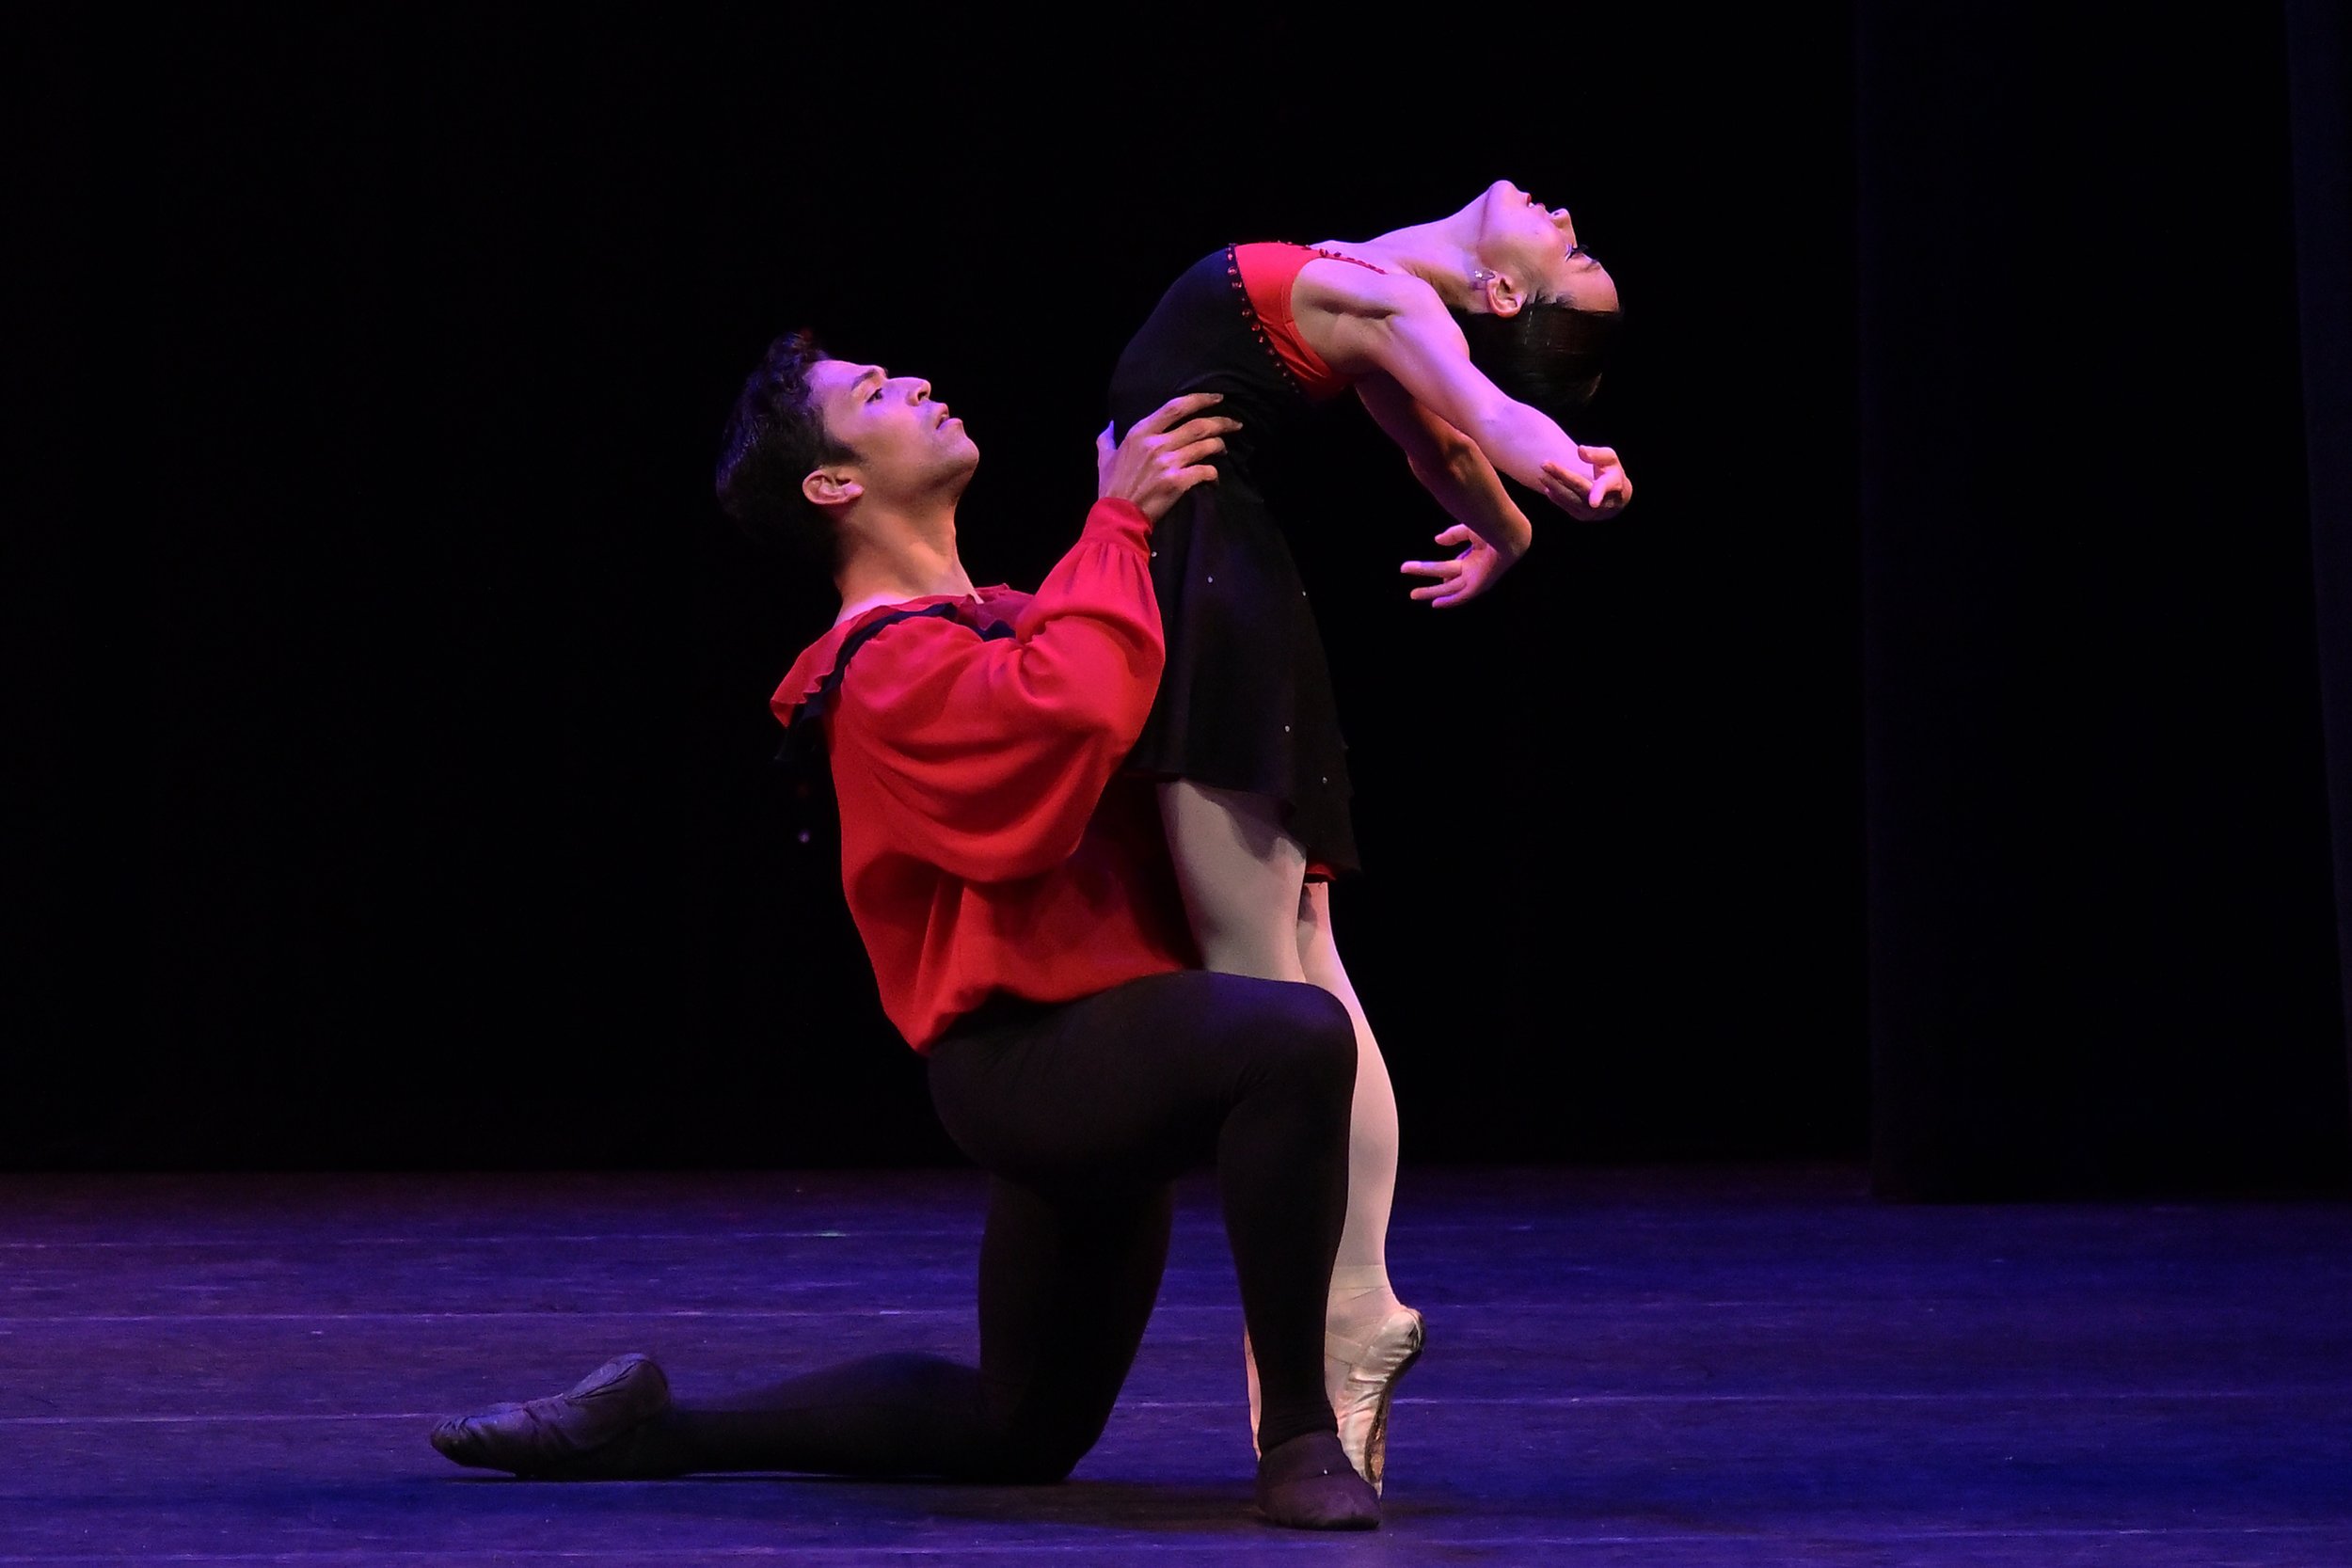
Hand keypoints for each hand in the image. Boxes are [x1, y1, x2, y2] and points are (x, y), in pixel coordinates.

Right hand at [1095, 392, 1238, 522]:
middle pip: (1198, 425)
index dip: (1200, 399)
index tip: (1217, 398)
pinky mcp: (1178, 482)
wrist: (1118, 516)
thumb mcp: (1104, 458)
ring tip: (1224, 449)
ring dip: (1220, 446)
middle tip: (1235, 424)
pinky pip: (1206, 471)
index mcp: (1140, 432)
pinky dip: (1214, 474)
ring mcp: (1169, 463)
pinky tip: (1214, 478)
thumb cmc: (1112, 487)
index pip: (1176, 407)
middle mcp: (1156, 443)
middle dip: (1221, 422)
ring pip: (1206, 446)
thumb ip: (1107, 439)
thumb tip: (1109, 426)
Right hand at [1400, 523, 1522, 608]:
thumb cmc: (1492, 529)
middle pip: (1446, 576)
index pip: (1453, 566)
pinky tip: (1435, 604)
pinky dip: (1449, 601)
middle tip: (1412, 586)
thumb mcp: (1468, 530)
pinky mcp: (1479, 585)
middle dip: (1428, 580)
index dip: (1437, 569)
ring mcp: (1476, 578)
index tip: (1421, 567)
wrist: (1508, 534)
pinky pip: (1462, 596)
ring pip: (1449, 588)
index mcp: (1474, 557)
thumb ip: (1453, 535)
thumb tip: (1437, 540)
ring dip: (1431, 592)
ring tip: (1413, 595)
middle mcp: (1474, 569)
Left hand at [1537, 444, 1633, 519]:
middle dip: (1562, 476)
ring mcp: (1592, 512)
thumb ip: (1597, 454)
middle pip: (1580, 489)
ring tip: (1541, 475)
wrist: (1616, 497)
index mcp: (1613, 485)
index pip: (1605, 488)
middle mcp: (1603, 503)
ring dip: (1554, 487)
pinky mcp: (1581, 516)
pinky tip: (1546, 487)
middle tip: (1545, 464)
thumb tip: (1580, 450)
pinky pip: (1567, 507)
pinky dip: (1556, 497)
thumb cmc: (1612, 473)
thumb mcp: (1610, 459)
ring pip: (1571, 500)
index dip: (1599, 494)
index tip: (1593, 502)